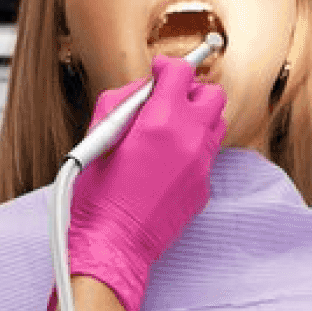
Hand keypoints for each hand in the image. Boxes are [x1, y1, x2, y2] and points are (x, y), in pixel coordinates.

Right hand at [59, 54, 226, 310]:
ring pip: (215, 125)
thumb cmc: (96, 193)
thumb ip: (122, 102)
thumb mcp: (98, 135)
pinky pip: (206, 157)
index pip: (181, 72)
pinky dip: (190, 152)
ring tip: (167, 133)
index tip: (158, 72)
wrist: (112, 243)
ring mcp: (201, 166)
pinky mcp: (203, 188)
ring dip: (195, 120)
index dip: (168, 67)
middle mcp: (189, 139)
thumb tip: (142, 89)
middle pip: (212, 95)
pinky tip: (165, 165)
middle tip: (168, 100)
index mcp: (161, 121)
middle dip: (191, 92)